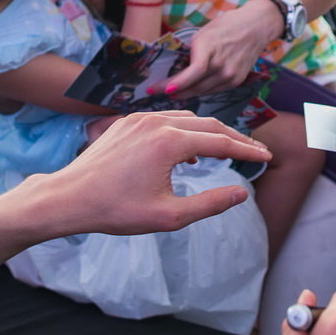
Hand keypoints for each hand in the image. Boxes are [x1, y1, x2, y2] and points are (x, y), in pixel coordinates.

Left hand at [11, 110, 263, 239]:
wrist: (69, 197)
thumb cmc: (116, 211)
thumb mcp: (169, 216)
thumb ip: (210, 203)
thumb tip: (241, 193)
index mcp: (170, 142)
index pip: (221, 141)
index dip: (247, 149)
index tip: (267, 156)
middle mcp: (156, 121)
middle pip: (208, 124)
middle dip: (234, 138)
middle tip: (255, 151)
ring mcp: (139, 118)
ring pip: (187, 119)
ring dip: (209, 133)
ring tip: (226, 151)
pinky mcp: (125, 122)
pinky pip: (165, 120)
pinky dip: (185, 131)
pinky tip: (188, 153)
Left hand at [161, 0, 283, 95]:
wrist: (256, 27)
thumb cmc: (226, 26)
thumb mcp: (203, 33)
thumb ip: (191, 52)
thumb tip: (177, 68)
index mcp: (210, 48)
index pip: (193, 72)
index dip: (177, 84)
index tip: (160, 89)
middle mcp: (221, 65)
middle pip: (194, 86)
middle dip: (173, 90)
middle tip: (155, 91)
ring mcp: (230, 75)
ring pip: (202, 91)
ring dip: (185, 93)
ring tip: (170, 93)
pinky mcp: (236, 81)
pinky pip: (213, 90)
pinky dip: (200, 91)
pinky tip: (189, 90)